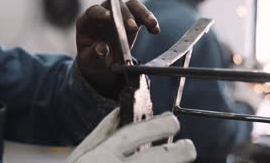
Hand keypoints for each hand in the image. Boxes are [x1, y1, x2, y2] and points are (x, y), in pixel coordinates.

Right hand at [66, 109, 196, 162]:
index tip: (172, 120)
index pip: (132, 136)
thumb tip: (118, 112)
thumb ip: (100, 134)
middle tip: (189, 146)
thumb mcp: (80, 157)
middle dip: (176, 152)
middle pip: (155, 159)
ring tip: (180, 158)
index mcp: (98, 158)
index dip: (155, 126)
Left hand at [76, 0, 158, 98]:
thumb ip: (94, 54)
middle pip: (115, 5)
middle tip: (133, 28)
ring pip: (131, 5)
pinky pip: (142, 16)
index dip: (100, 12)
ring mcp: (118, 15)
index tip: (108, 16)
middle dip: (125, 15)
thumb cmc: (92, 58)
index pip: (93, 11)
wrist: (101, 62)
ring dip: (142, 13)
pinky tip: (155, 30)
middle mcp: (103, 13)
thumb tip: (102, 49)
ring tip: (152, 24)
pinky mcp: (132, 20)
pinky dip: (149, 21)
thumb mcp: (88, 60)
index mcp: (88, 21)